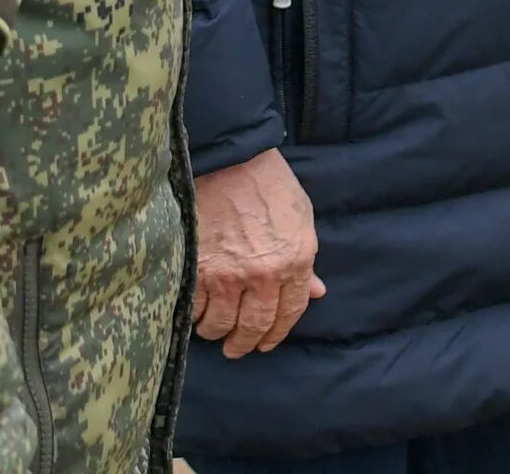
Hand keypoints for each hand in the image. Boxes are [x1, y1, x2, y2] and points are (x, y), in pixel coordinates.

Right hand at [192, 148, 324, 356]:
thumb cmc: (269, 184)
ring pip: (220, 324)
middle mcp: (263, 276)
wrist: (229, 161)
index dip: (277, 333)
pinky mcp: (197, 270)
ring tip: (213, 331)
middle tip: (236, 349)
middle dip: (244, 343)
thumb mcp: (301, 218)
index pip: (289, 313)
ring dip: (216, 332)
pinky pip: (194, 309)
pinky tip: (195, 314)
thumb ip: (306, 260)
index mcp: (294, 262)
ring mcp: (227, 276)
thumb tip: (315, 291)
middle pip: (253, 327)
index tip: (265, 343)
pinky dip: (194, 316)